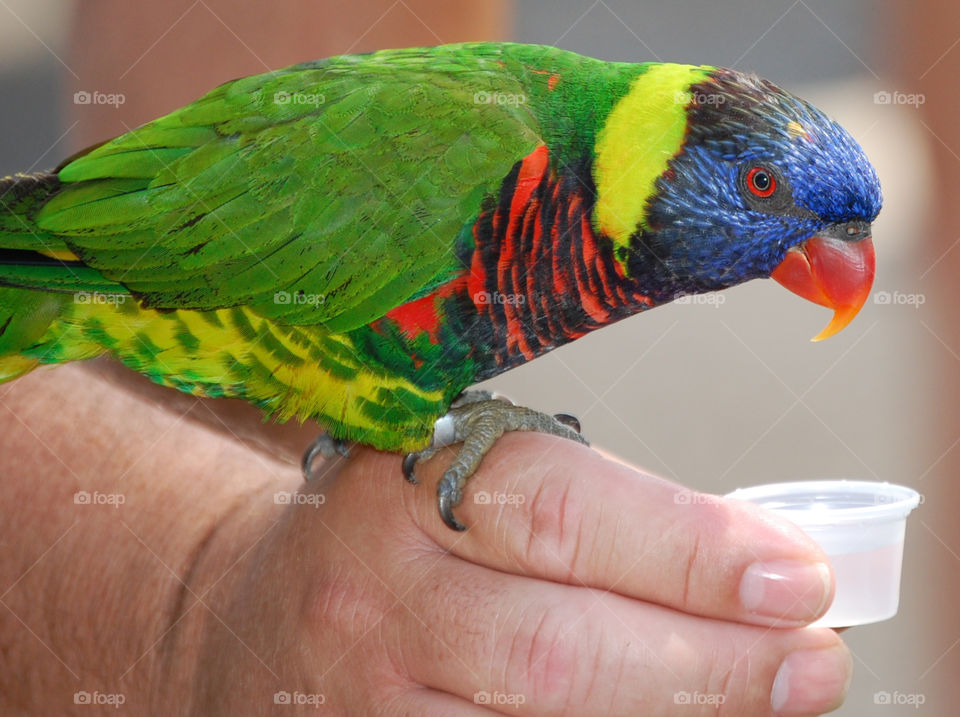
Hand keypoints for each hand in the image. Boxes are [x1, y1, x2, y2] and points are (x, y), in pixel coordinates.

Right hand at [198, 436, 849, 714]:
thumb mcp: (458, 477)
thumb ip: (580, 511)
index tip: (793, 574)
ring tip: (762, 698)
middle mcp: (376, 592)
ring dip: (673, 713)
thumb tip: (738, 564)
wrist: (251, 612)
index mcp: (405, 481)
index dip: (687, 549)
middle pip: (558, 645)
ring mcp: (366, 699)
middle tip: (811, 662)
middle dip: (708, 661)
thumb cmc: (386, 530)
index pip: (560, 511)